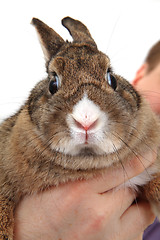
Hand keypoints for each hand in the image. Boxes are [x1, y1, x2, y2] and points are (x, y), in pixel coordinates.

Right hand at [14, 151, 155, 239]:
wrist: (28, 237)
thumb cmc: (39, 207)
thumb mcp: (57, 180)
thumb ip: (86, 170)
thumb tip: (111, 159)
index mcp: (79, 191)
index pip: (122, 169)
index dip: (141, 159)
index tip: (151, 152)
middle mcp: (97, 214)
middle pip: (132, 190)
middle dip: (130, 182)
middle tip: (121, 179)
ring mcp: (107, 236)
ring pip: (142, 212)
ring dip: (135, 202)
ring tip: (119, 199)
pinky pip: (137, 230)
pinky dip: (133, 219)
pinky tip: (117, 215)